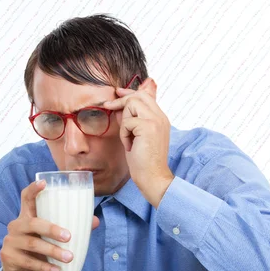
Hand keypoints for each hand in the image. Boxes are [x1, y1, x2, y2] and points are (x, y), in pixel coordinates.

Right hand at [0, 180, 99, 270]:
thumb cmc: (38, 248)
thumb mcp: (50, 237)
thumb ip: (69, 227)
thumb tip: (94, 221)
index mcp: (26, 216)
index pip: (26, 198)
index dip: (34, 189)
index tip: (44, 183)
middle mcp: (16, 225)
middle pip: (33, 223)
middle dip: (52, 229)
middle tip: (69, 237)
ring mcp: (11, 241)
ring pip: (33, 244)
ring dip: (53, 251)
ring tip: (69, 257)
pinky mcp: (9, 257)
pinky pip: (29, 261)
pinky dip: (45, 266)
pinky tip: (56, 270)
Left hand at [104, 78, 173, 206]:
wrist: (152, 177)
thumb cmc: (144, 162)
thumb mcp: (136, 137)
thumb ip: (131, 122)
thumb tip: (118, 109)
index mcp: (160, 119)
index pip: (145, 96)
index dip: (130, 93)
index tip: (117, 93)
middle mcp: (160, 117)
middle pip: (139, 95)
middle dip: (121, 99)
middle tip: (108, 105)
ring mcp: (156, 120)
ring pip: (132, 104)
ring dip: (124, 122)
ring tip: (128, 139)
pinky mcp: (148, 126)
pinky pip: (127, 122)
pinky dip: (124, 134)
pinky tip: (130, 146)